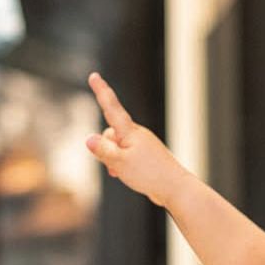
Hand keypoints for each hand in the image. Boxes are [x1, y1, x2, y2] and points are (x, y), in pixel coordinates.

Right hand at [86, 72, 189, 208]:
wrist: (175, 188)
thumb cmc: (149, 174)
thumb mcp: (119, 162)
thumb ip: (103, 150)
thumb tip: (89, 139)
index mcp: (131, 131)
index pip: (112, 107)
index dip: (101, 91)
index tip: (94, 76)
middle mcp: (137, 134)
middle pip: (110, 134)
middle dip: (105, 148)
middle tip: (115, 165)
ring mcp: (142, 144)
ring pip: (116, 146)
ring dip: (113, 159)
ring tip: (124, 173)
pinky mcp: (145, 155)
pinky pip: (125, 155)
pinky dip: (121, 164)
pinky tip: (127, 176)